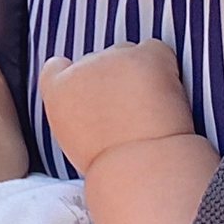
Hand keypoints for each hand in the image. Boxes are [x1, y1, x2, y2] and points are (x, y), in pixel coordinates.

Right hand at [39, 39, 192, 174]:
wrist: (138, 172)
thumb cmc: (110, 170)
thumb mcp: (75, 143)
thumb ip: (76, 113)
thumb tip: (92, 104)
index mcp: (57, 91)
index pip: (57, 67)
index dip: (77, 77)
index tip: (93, 94)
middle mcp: (81, 67)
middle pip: (99, 61)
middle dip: (114, 80)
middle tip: (130, 116)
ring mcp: (114, 58)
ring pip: (129, 54)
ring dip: (138, 74)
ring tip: (150, 112)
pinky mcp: (145, 57)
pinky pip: (156, 51)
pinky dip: (164, 67)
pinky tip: (166, 97)